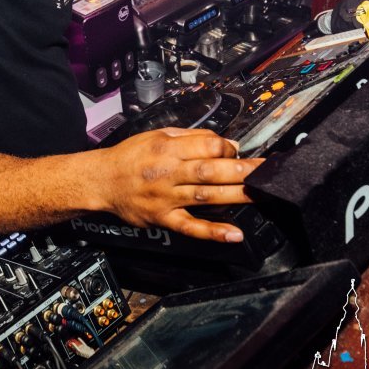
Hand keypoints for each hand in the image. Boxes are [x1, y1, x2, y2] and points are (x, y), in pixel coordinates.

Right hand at [101, 128, 263, 242]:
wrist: (102, 180)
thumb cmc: (130, 156)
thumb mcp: (156, 135)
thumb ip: (190, 137)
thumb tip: (223, 142)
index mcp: (167, 148)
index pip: (207, 146)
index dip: (228, 148)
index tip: (237, 151)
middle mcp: (168, 172)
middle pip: (212, 170)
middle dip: (242, 170)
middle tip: (266, 171)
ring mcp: (166, 198)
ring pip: (206, 196)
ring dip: (236, 195)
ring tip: (260, 194)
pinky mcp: (163, 218)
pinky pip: (190, 227)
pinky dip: (212, 231)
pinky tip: (233, 234)